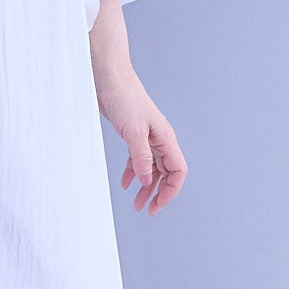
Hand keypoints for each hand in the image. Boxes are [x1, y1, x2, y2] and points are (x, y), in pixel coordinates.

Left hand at [95, 72, 187, 215]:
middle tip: (146, 209)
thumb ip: (141, 157)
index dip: (171, 191)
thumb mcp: (133, 132)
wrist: (110, 79)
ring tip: (135, 203)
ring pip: (151, 169)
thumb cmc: (124, 99)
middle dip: (158, 193)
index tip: (157, 205)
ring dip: (145, 186)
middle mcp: (160, 140)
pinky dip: (133, 172)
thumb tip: (146, 180)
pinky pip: (138, 160)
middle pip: (166, 173)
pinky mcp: (133, 135)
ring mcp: (147, 138)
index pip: (178, 171)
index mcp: (166, 139)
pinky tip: (125, 184)